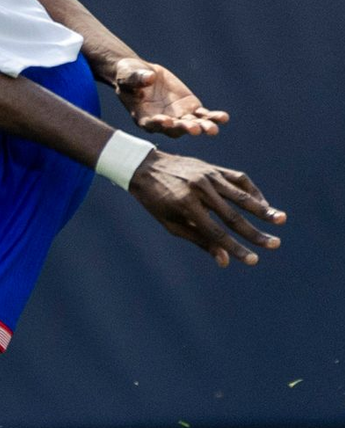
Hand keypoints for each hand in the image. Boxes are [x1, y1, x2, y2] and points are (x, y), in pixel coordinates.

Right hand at [112, 59, 228, 137]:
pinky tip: (223, 118)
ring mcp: (177, 116)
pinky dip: (212, 117)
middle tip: (194, 129)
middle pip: (174, 129)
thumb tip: (149, 78)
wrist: (141, 74)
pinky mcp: (189, 108)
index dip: (159, 123)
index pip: (152, 124)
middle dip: (184, 128)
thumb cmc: (129, 76)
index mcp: (143, 117)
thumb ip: (137, 79)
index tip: (167, 121)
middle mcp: (161, 121)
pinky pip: (202, 115)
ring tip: (213, 129)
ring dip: (202, 127)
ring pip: (191, 124)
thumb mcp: (129, 75)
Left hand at [130, 151, 285, 267]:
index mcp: (186, 206)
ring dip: (263, 209)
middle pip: (233, 216)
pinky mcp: (214, 168)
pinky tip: (263, 204)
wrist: (145, 167)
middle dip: (255, 233)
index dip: (236, 248)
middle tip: (275, 245)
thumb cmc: (155, 201)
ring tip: (281, 220)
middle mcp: (200, 189)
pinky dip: (253, 192)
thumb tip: (224, 261)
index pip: (216, 232)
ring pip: (241, 195)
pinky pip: (239, 179)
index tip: (253, 260)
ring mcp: (209, 176)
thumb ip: (199, 240)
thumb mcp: (171, 223)